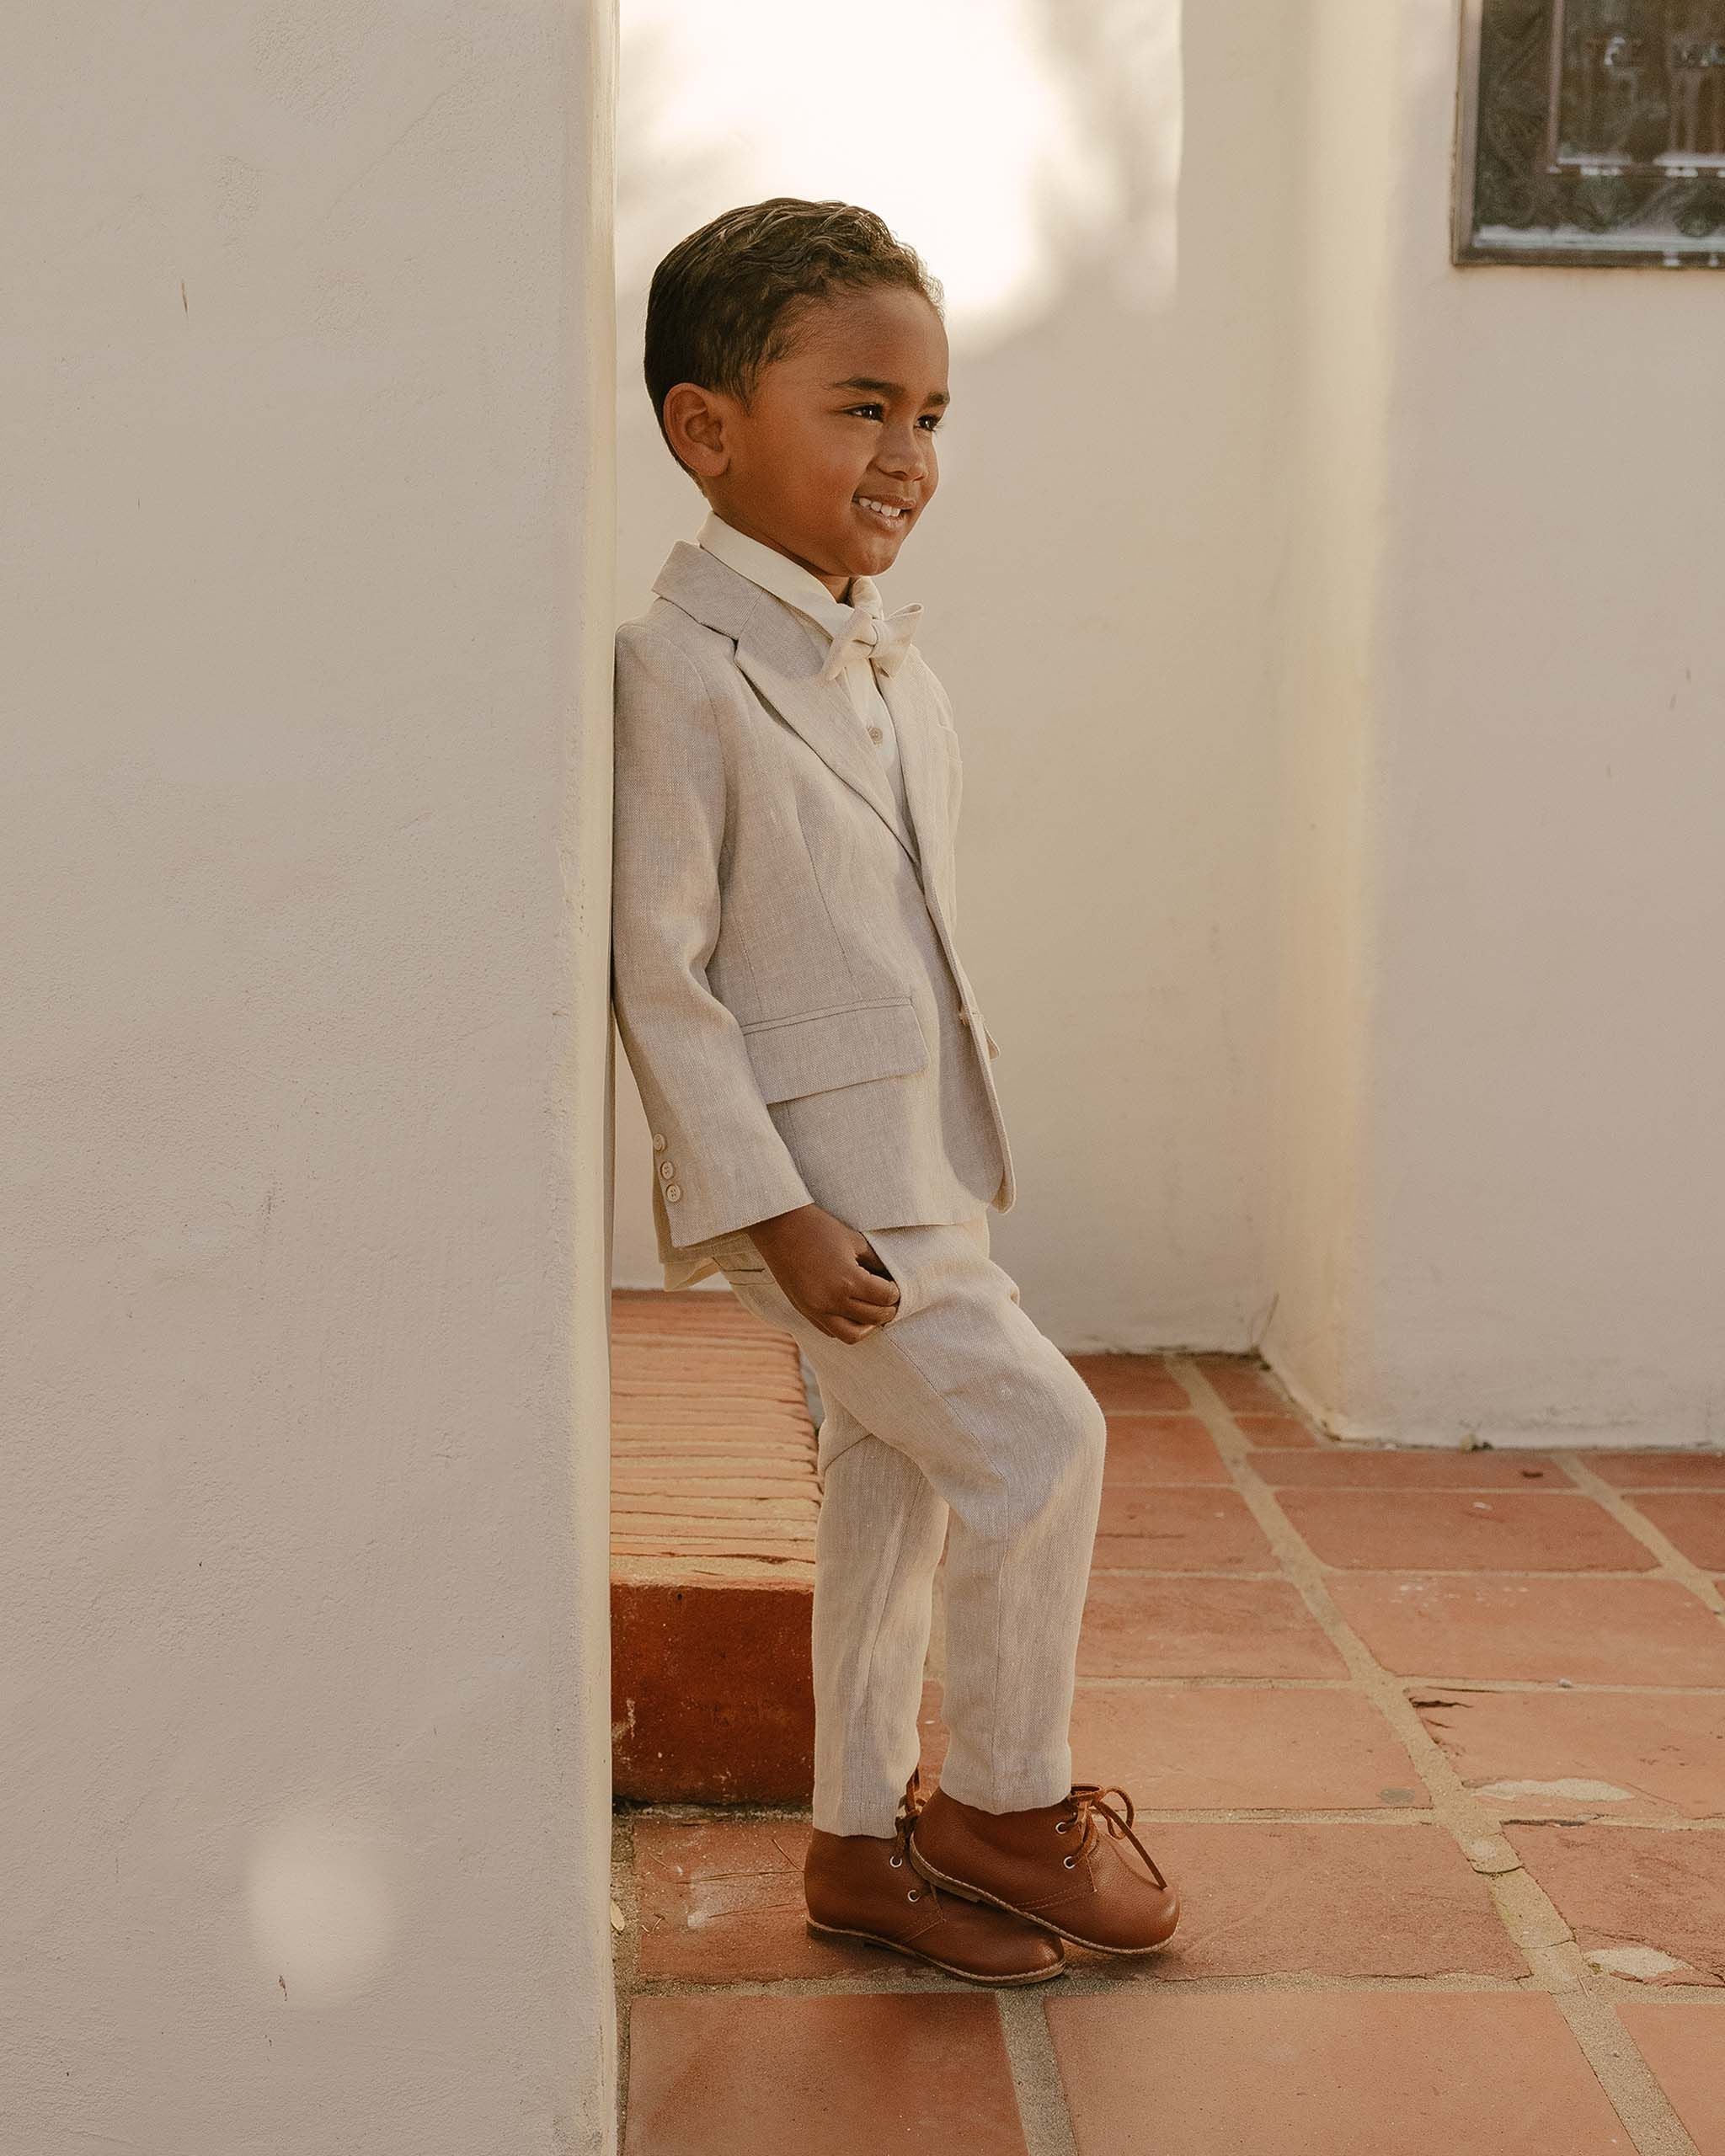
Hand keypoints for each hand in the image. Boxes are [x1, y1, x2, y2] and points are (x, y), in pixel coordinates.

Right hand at [745, 1204, 901, 1343]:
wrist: (779, 1227)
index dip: (896, 1291)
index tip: (896, 1284)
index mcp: (847, 1280)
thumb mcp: (855, 1241)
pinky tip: (851, 1312)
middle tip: (892, 1299)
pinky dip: (845, 1326)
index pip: (886, 1297)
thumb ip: (876, 1262)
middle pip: (874, 1318)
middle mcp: (832, 1301)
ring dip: (868, 1326)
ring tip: (873, 1311)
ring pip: (852, 1335)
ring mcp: (816, 1310)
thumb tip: (892, 1277)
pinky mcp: (804, 1311)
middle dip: (888, 1309)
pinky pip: (830, 1332)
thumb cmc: (819, 1228)